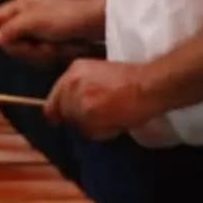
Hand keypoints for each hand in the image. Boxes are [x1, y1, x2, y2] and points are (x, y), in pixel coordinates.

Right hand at [0, 0, 101, 53]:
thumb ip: (11, 29)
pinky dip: (48, 54)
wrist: (93, 23)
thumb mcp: (34, 21)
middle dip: (22, 48)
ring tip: (53, 47)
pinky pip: (38, 54)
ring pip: (24, 50)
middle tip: (36, 46)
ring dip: (38, 53)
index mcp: (18, 6)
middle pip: (8, 40)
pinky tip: (58, 50)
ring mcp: (37, 30)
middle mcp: (24, 17)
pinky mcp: (48, 41)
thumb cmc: (62, 17)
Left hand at [44, 59, 160, 139]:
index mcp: (73, 70)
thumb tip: (70, 108)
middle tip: (101, 117)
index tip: (69, 119)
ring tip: (112, 117)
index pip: (54, 99)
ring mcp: (77, 98)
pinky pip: (89, 132)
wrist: (148, 85)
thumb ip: (82, 88)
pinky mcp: (87, 112)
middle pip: (63, 113)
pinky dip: (101, 132)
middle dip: (79, 119)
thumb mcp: (99, 74)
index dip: (63, 112)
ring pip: (77, 124)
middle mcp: (71, 82)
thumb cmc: (132, 81)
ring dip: (92, 126)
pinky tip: (115, 121)